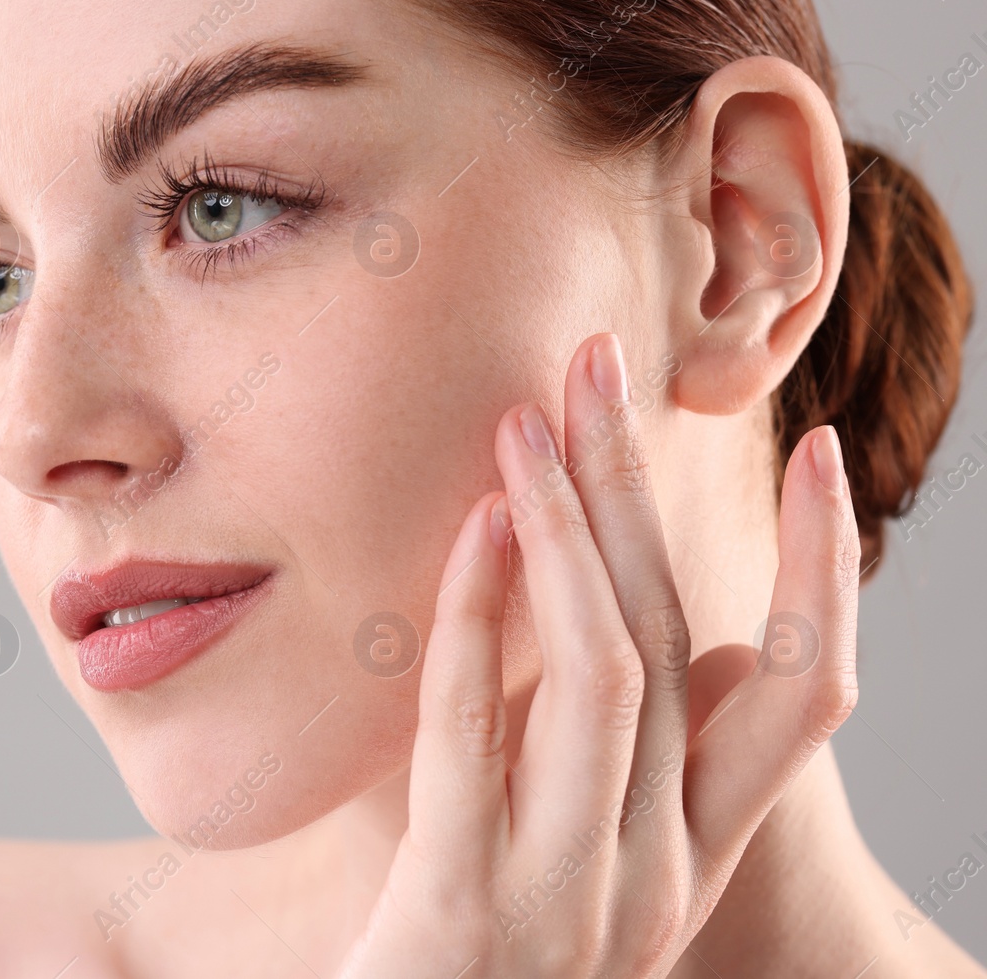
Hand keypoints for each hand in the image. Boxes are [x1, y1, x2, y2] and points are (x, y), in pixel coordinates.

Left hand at [337, 333, 860, 977]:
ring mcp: (565, 893)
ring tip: (529, 422)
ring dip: (569, 532)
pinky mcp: (461, 905)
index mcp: (690, 852)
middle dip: (644, 494)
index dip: (823, 571)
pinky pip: (475, 735)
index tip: (823, 455)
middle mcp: (652, 872)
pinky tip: (474, 529)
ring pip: (604, 675)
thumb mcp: (558, 840)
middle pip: (678, 645)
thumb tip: (578, 586)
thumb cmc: (465, 946)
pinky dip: (479, 618)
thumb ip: (582, 736)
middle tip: (603, 365)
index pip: (803, 698)